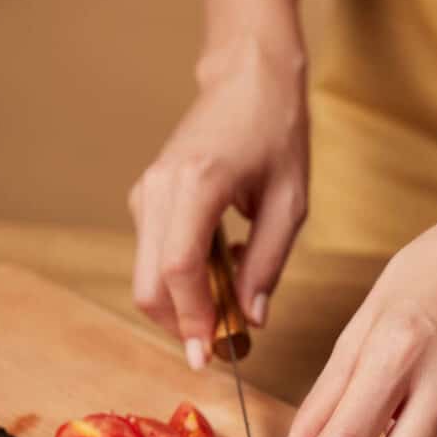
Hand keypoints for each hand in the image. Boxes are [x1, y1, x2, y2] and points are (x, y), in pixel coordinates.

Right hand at [129, 37, 307, 367]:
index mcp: (197, 185)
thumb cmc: (276, 133)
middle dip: (182, 326)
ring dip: (182, 308)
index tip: (211, 356)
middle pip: (150, 284)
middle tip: (223, 346)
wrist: (246, 80)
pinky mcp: (146, 202)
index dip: (193, 320)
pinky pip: (154, 260)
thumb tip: (250, 318)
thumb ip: (268, 264)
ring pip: (146, 278)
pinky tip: (217, 280)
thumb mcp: (290, 204)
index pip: (180, 270)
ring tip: (228, 313)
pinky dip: (180, 285)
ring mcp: (145, 195)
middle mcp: (159, 190)